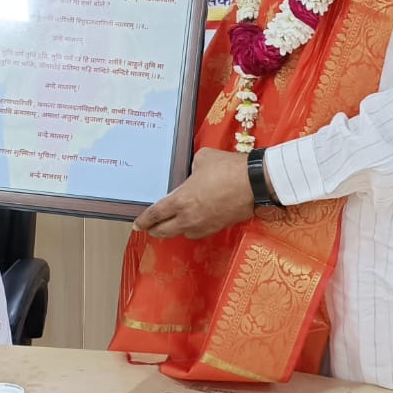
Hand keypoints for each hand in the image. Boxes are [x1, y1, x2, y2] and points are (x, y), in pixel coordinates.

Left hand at [134, 147, 255, 238]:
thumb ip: (191, 167)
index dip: (144, 221)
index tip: (137, 225)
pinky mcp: (218, 228)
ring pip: (181, 234)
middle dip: (154, 230)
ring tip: (171, 225)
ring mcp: (204, 225)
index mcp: (180, 201)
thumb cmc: (227, 168)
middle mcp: (188, 218)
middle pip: (164, 231)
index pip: (155, 214)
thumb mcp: (202, 158)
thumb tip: (193, 171)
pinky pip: (198, 232)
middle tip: (149, 228)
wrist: (255, 184)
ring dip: (173, 230)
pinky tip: (193, 222)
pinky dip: (191, 229)